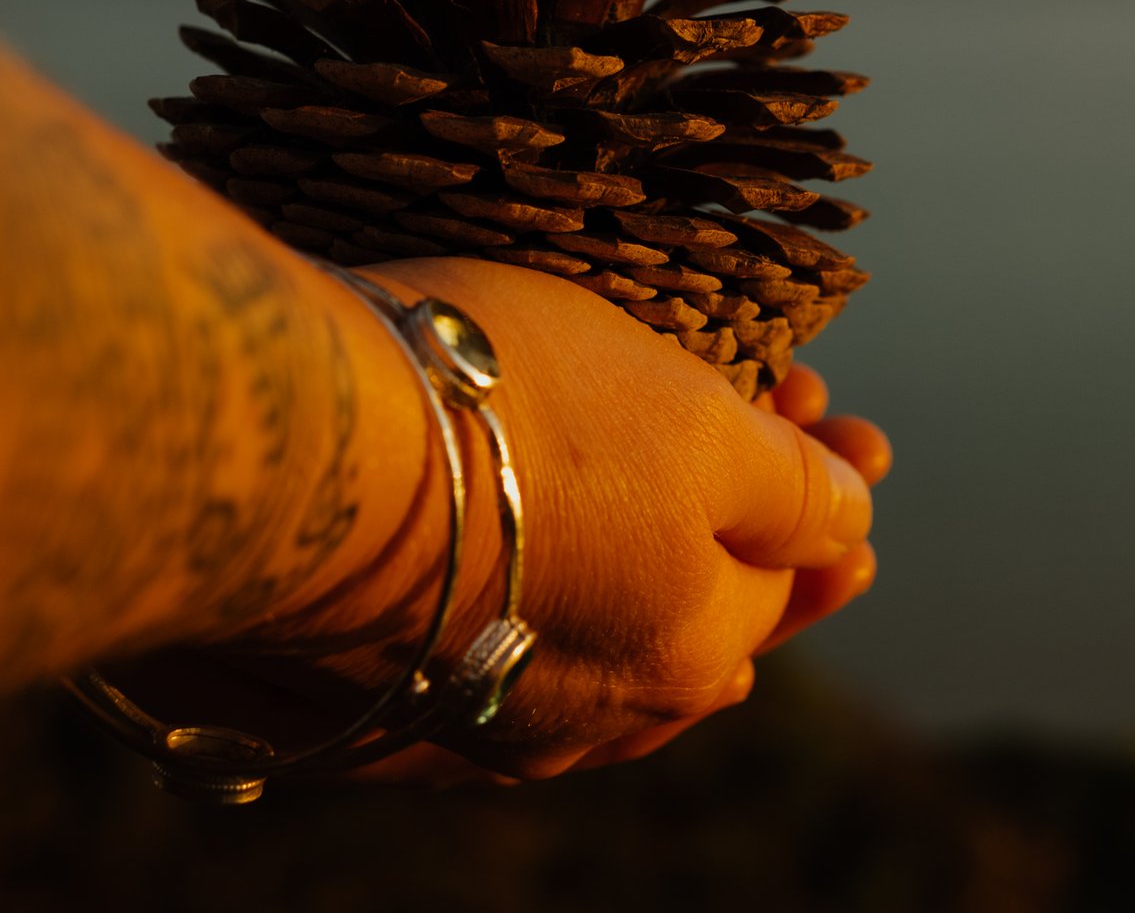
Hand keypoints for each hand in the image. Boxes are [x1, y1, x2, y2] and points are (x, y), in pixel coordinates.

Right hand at [318, 258, 887, 779]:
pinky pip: (485, 665)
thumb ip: (788, 487)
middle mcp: (588, 715)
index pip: (788, 571)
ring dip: (642, 572)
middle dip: (745, 528)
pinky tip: (530, 580)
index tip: (832, 412)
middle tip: (785, 431)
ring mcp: (470, 721)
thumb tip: (856, 513)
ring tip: (677, 520)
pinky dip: (534, 612)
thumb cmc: (504, 417)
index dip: (819, 483)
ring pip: (592, 653)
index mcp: (688, 647)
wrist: (278, 461)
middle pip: (693, 622)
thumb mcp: (693, 424)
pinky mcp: (366, 703)